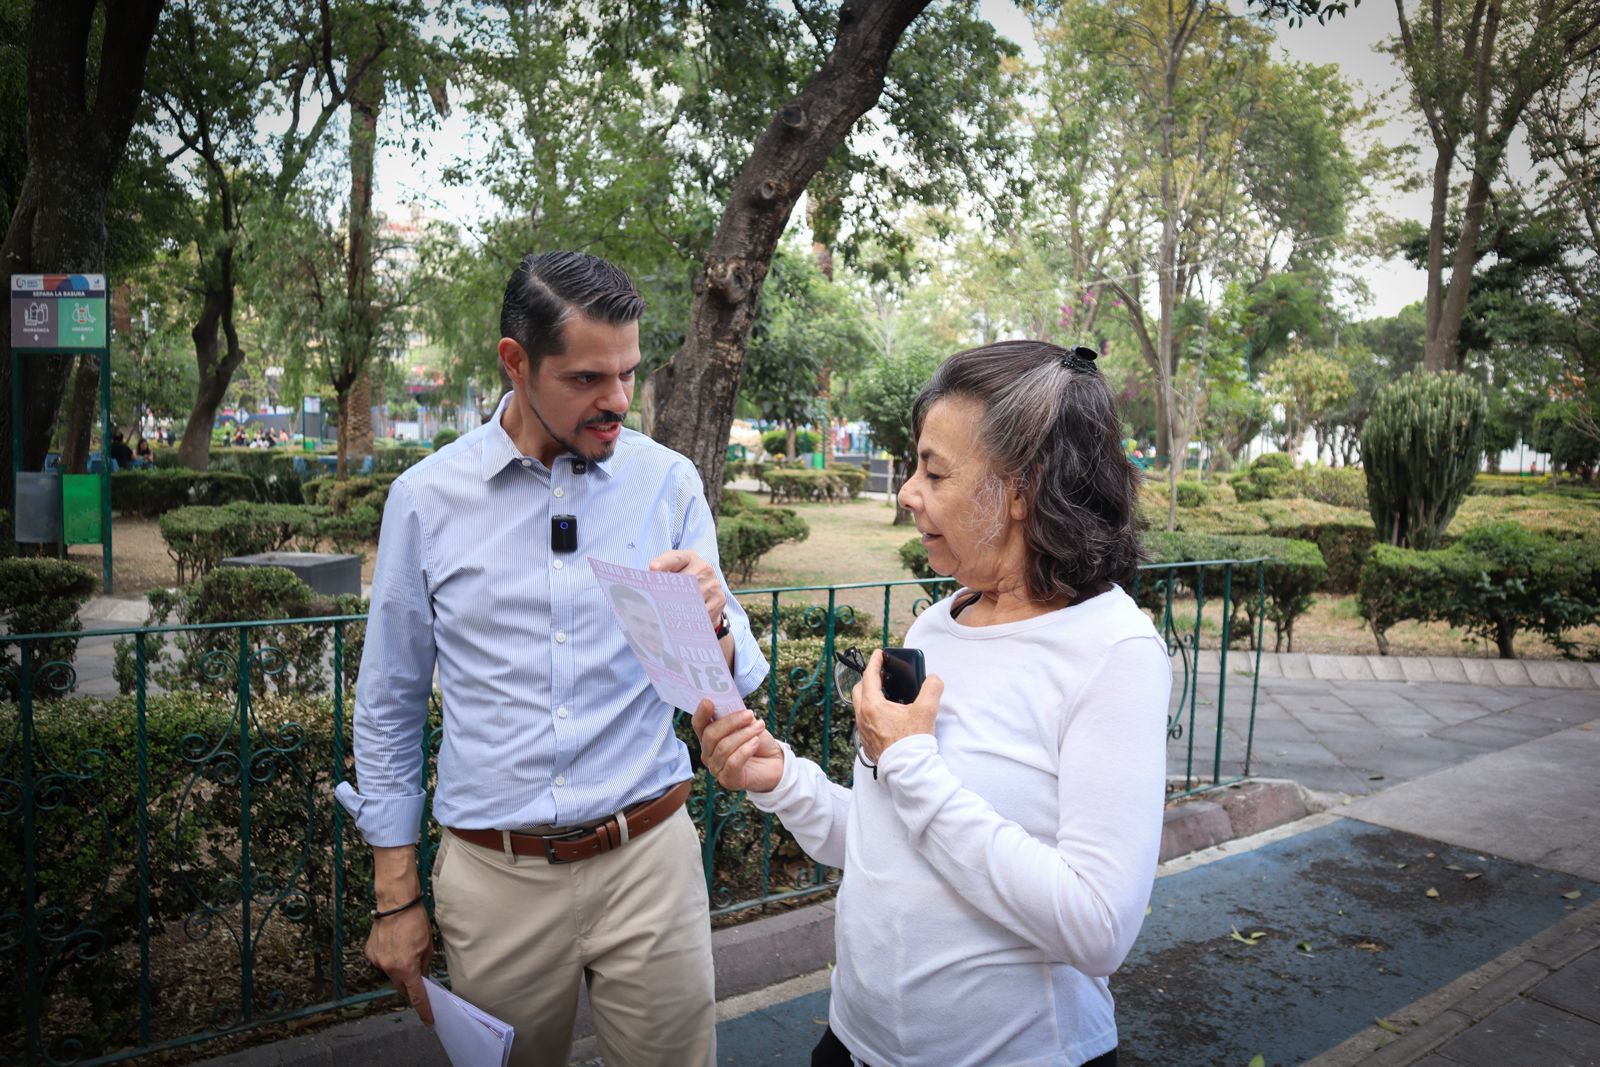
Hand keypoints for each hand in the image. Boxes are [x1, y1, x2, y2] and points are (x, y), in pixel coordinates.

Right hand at [364, 904, 434, 1024]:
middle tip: (418, 979)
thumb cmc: (416, 921)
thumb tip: (423, 979)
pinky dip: (388, 959)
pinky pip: (381, 962)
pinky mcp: (370, 953)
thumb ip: (424, 967)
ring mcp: (377, 961)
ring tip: (405, 951)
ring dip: (399, 970)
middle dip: (410, 987)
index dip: (423, 1009)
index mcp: (407, 968)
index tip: (428, 1020)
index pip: (416, 996)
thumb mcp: (427, 946)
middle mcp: (389, 968)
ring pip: (391, 974)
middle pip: (401, 988)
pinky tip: (394, 945)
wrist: (396, 904)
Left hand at [650, 549, 726, 632]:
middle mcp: (704, 567)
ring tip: (667, 614)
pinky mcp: (719, 599)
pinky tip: (682, 621)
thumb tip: (651, 578)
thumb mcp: (673, 571)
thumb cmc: (683, 582)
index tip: (653, 568)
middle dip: (668, 592)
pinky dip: (692, 617)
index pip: (676, 558)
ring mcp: (713, 583)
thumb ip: (661, 572)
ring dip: (679, 607)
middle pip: (683, 581)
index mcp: (689, 557)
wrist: (707, 595)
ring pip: (692, 598)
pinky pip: (702, 611)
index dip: (663, 562)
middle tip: (655, 602)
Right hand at [691, 699, 784, 792]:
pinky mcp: (728, 780)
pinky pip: (733, 763)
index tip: (709, 702)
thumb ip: (736, 716)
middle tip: (749, 714)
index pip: (698, 724)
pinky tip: (755, 742)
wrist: (774, 763)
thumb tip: (732, 705)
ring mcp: (716, 768)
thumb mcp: (748, 724)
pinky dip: (745, 750)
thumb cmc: (758, 741)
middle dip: (731, 722)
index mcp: (708, 737)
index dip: (701, 713)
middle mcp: (708, 753)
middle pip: (711, 735)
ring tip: (760, 726)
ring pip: (723, 748)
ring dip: (744, 734)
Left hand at [853, 648, 943, 761]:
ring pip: (860, 707)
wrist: (907, 770)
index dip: (875, 662)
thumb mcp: (926, 711)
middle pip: (859, 690)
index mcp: (873, 705)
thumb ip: (932, 688)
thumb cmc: (912, 741)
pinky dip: (871, 712)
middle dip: (868, 679)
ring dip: (868, 696)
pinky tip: (885, 716)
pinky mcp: (867, 743)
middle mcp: (863, 717)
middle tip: (881, 674)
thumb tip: (934, 679)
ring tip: (884, 694)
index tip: (879, 654)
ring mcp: (863, 731)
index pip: (869, 676)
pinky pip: (864, 721)